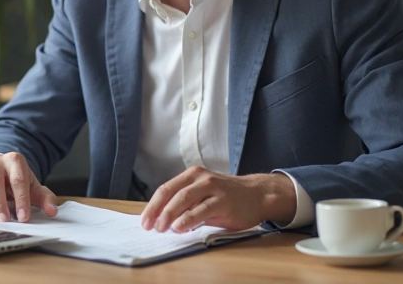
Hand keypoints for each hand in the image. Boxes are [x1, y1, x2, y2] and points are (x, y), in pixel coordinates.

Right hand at [0, 152, 57, 222]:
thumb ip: (45, 199)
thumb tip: (52, 212)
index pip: (18, 180)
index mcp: (15, 160)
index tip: (23, 218)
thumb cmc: (18, 181)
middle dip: (0, 203)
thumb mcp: (33, 187)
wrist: (1, 170)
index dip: (21, 200)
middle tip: (4, 220)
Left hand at [140, 166, 295, 232]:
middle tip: (150, 227)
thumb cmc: (227, 197)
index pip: (166, 189)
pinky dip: (188, 219)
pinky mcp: (223, 200)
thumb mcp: (203, 196)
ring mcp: (212, 188)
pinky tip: (179, 227)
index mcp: (191, 175)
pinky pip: (201, 209)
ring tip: (162, 228)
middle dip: (157, 211)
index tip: (144, 221)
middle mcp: (200, 178)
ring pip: (184, 199)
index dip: (152, 206)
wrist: (257, 195)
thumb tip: (162, 220)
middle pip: (171, 193)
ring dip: (170, 214)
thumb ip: (185, 204)